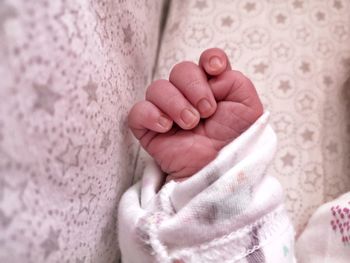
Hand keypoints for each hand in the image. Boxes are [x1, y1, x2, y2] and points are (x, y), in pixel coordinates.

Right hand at [128, 48, 262, 180]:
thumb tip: (210, 75)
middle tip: (206, 111)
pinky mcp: (150, 128)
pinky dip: (151, 115)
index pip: (206, 60)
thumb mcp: (248, 108)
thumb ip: (236, 81)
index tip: (216, 70)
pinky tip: (166, 127)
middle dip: (194, 86)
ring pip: (157, 87)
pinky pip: (138, 112)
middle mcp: (188, 95)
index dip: (210, 59)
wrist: (221, 170)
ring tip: (190, 124)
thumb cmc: (235, 141)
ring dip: (175, 103)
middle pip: (181, 70)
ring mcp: (167, 110)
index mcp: (212, 87)